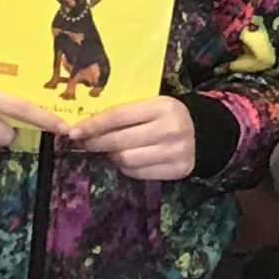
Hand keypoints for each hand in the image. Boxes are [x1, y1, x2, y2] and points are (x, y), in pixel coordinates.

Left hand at [70, 95, 195, 180]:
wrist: (204, 132)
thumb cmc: (169, 115)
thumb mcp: (152, 104)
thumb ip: (126, 112)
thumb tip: (87, 124)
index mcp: (162, 106)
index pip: (118, 116)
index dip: (93, 125)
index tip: (74, 131)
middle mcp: (170, 129)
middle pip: (119, 141)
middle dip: (95, 143)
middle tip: (82, 143)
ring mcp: (175, 152)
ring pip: (126, 160)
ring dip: (111, 156)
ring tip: (108, 150)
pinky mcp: (177, 170)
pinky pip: (138, 173)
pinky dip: (126, 167)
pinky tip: (125, 159)